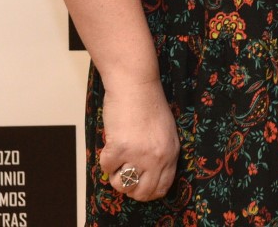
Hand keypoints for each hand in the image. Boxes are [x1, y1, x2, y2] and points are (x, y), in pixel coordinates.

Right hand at [99, 78, 179, 201]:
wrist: (136, 83)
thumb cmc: (148, 102)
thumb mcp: (165, 131)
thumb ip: (160, 153)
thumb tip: (146, 174)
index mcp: (172, 153)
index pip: (162, 187)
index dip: (147, 191)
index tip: (138, 185)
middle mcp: (158, 157)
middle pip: (143, 193)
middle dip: (130, 188)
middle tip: (123, 174)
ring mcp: (140, 154)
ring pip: (123, 185)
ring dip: (116, 176)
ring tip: (118, 158)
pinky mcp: (120, 148)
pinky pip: (107, 168)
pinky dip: (105, 159)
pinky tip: (111, 143)